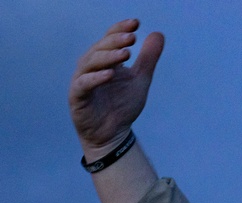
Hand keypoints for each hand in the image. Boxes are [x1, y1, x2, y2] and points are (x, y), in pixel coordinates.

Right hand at [69, 19, 163, 159]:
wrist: (113, 134)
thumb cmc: (122, 106)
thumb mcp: (140, 80)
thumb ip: (147, 58)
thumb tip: (158, 34)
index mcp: (104, 60)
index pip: (109, 39)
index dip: (120, 30)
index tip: (136, 23)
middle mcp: (91, 67)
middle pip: (100, 48)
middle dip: (115, 41)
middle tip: (132, 37)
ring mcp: (82, 81)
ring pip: (90, 63)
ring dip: (107, 57)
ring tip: (125, 53)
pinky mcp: (77, 97)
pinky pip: (84, 84)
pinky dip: (95, 78)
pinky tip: (110, 74)